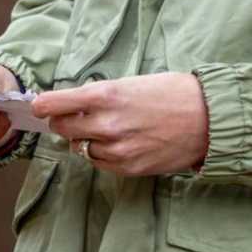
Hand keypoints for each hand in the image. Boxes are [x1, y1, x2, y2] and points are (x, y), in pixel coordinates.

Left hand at [32, 73, 208, 175]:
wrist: (209, 119)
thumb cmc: (174, 93)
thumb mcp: (132, 83)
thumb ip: (100, 96)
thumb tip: (72, 106)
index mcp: (105, 95)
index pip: (52, 104)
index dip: (43, 105)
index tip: (41, 105)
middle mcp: (106, 124)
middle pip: (60, 128)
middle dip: (65, 121)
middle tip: (77, 116)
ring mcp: (116, 149)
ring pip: (79, 148)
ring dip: (85, 139)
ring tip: (108, 129)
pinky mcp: (128, 168)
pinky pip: (99, 163)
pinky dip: (102, 154)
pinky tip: (120, 143)